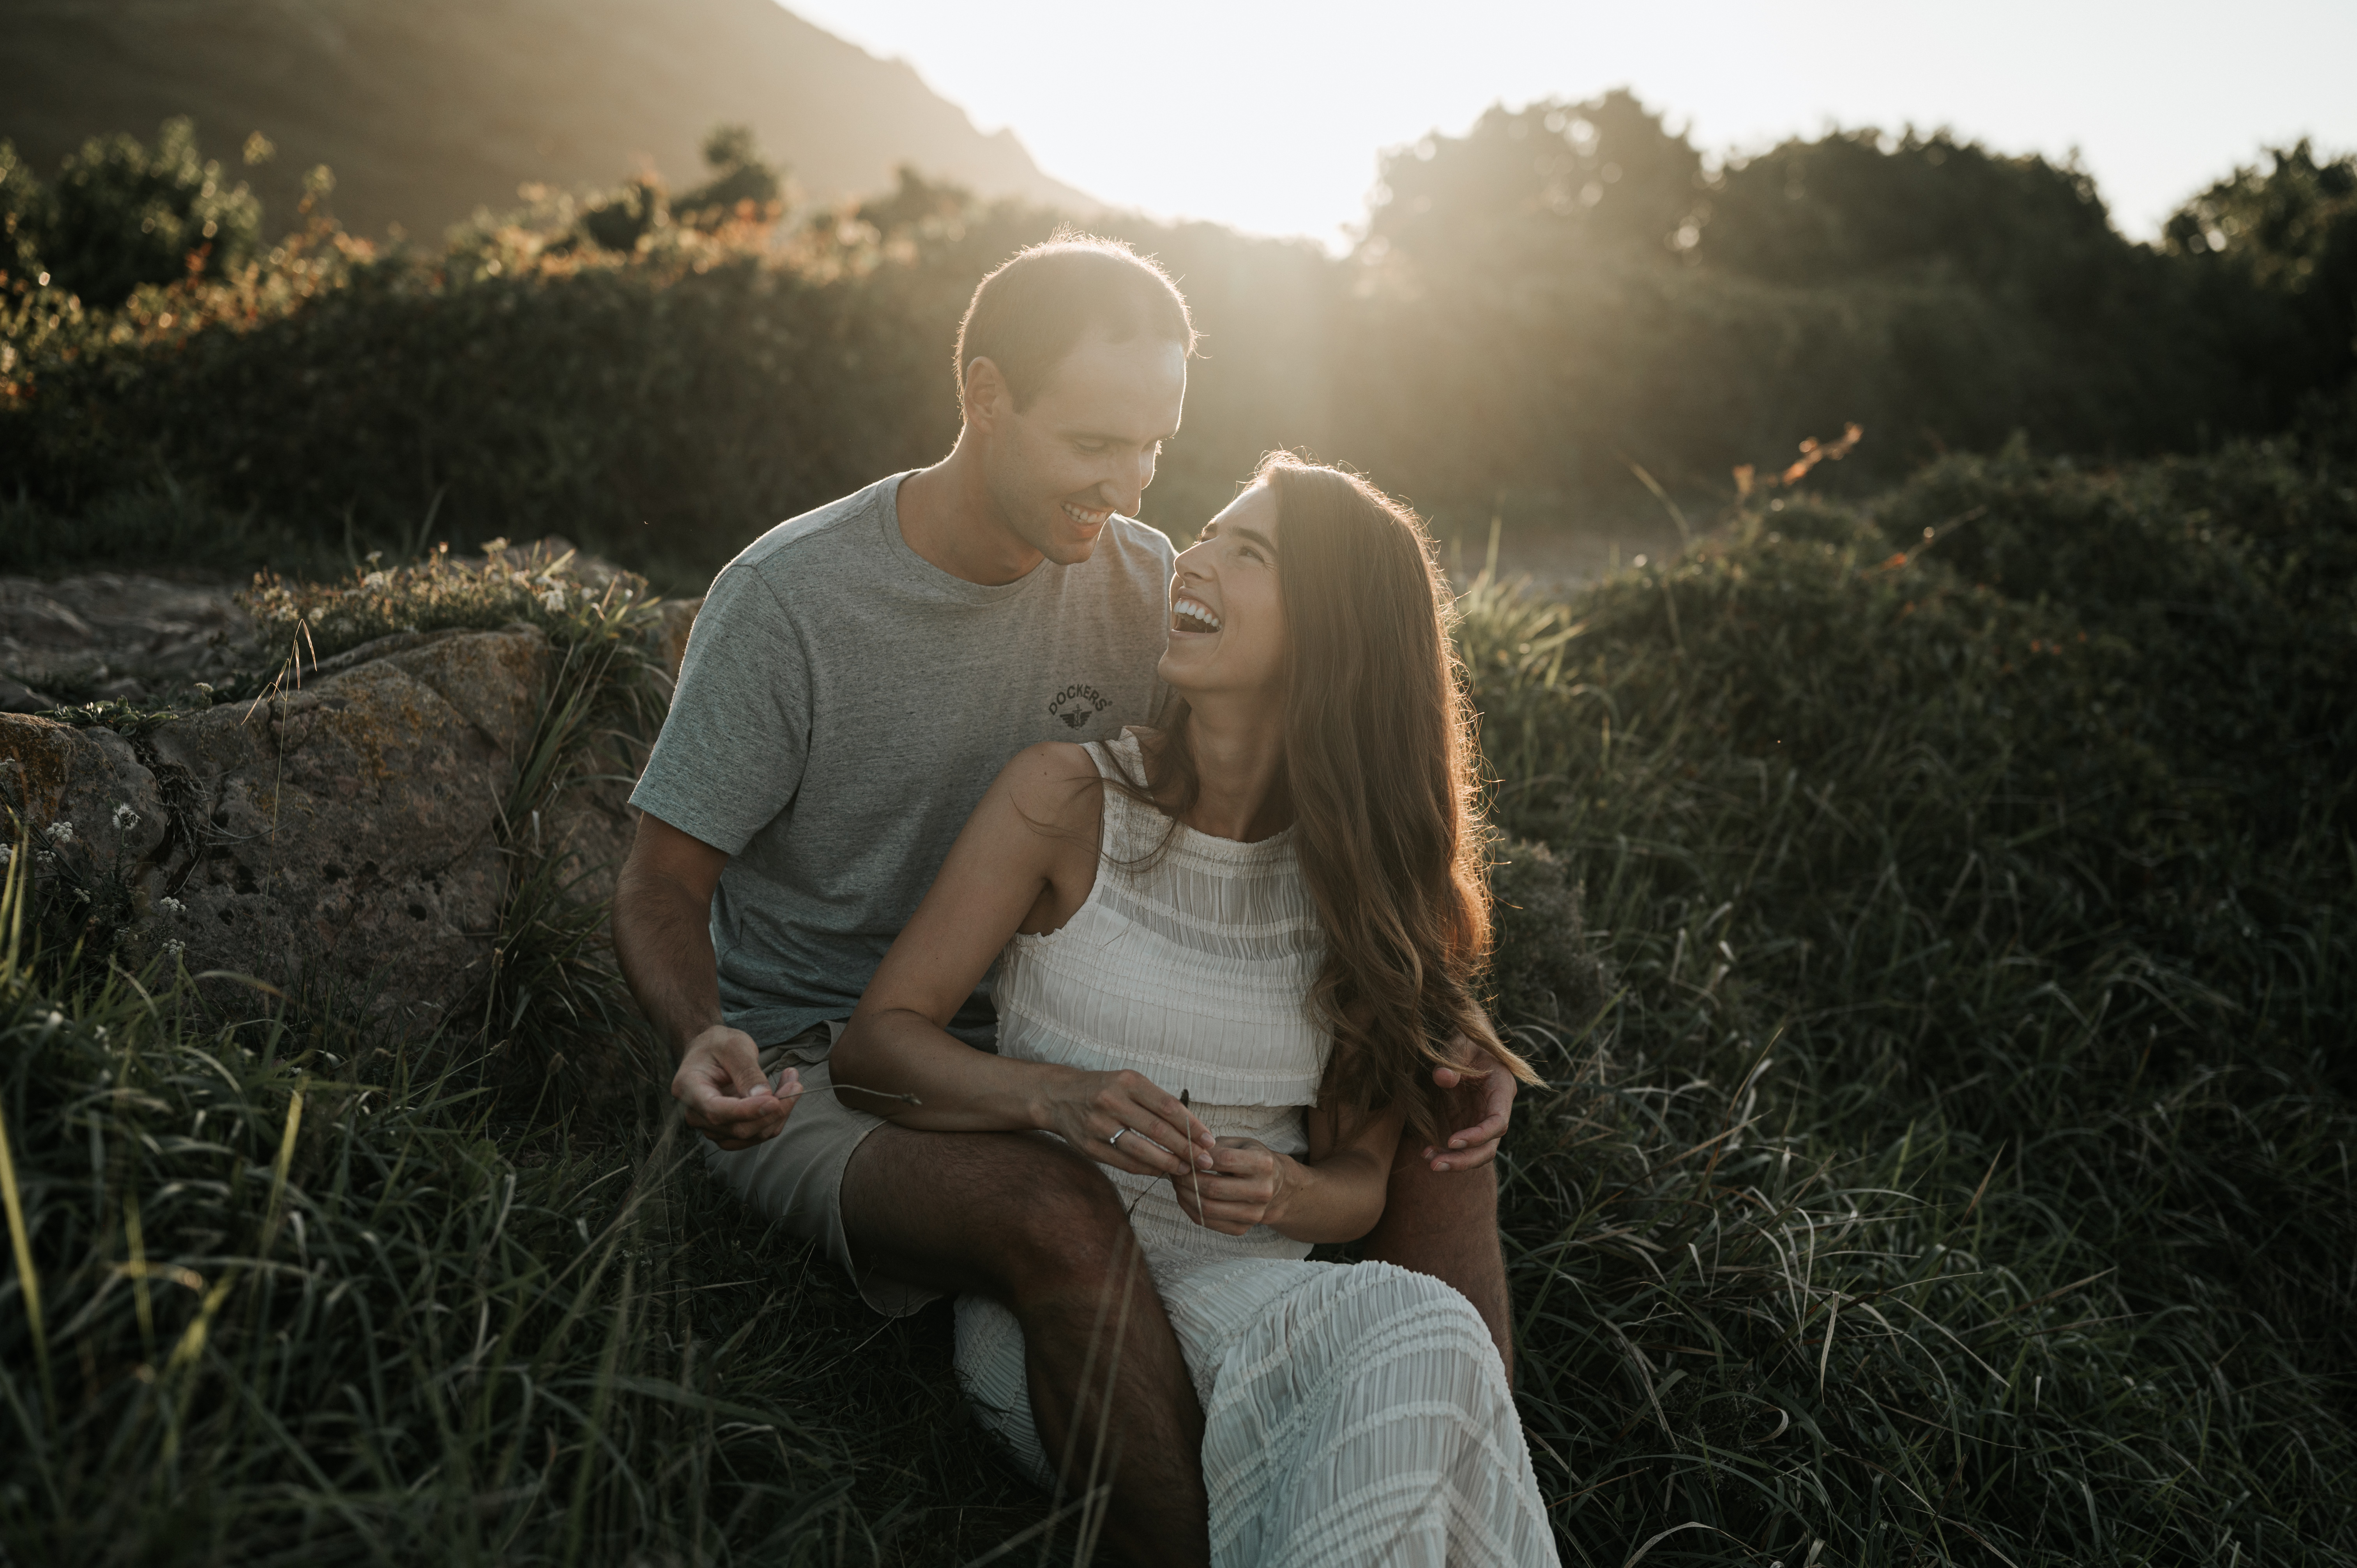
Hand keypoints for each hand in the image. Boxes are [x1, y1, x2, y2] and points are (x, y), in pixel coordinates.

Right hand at [674, 1023, 794, 1149]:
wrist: (710, 1051)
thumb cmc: (718, 1044)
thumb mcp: (734, 1046)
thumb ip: (747, 1072)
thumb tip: (764, 1099)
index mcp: (688, 1088)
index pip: (716, 1111)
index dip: (746, 1111)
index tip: (774, 1101)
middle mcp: (696, 1114)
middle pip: (738, 1128)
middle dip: (773, 1110)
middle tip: (795, 1083)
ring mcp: (711, 1126)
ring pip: (751, 1135)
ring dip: (779, 1114)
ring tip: (792, 1083)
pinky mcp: (728, 1131)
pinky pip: (757, 1134)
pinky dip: (775, 1118)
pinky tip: (784, 1095)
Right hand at [1037, 1068, 1214, 1178]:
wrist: (1059, 1096)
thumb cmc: (1105, 1089)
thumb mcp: (1130, 1082)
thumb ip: (1157, 1102)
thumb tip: (1193, 1129)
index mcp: (1128, 1081)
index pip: (1168, 1106)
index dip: (1192, 1126)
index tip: (1209, 1141)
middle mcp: (1112, 1101)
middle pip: (1157, 1130)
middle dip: (1186, 1149)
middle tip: (1206, 1162)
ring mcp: (1098, 1125)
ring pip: (1141, 1150)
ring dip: (1168, 1163)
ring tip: (1187, 1170)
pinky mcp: (1090, 1146)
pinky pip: (1125, 1162)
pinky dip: (1147, 1169)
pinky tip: (1161, 1171)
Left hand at [1171, 1136, 1295, 1234]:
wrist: (1274, 1187)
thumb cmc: (1252, 1160)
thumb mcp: (1240, 1144)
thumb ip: (1216, 1146)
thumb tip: (1187, 1152)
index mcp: (1263, 1164)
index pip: (1224, 1160)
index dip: (1200, 1157)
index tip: (1185, 1154)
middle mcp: (1262, 1191)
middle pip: (1213, 1187)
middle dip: (1187, 1178)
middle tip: (1175, 1170)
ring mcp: (1253, 1213)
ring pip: (1208, 1208)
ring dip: (1185, 1195)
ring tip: (1177, 1183)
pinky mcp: (1242, 1228)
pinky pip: (1207, 1222)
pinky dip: (1190, 1209)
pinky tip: (1185, 1196)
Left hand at [1423, 1032, 1518, 1172]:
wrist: (1465, 1042)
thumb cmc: (1466, 1038)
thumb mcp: (1460, 1041)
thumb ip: (1452, 1057)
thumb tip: (1443, 1078)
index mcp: (1502, 1088)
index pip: (1497, 1122)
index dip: (1478, 1136)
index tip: (1452, 1141)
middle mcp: (1496, 1109)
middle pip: (1489, 1146)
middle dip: (1465, 1160)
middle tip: (1436, 1166)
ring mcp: (1482, 1119)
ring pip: (1477, 1152)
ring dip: (1455, 1161)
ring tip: (1429, 1162)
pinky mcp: (1468, 1123)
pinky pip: (1461, 1146)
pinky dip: (1446, 1153)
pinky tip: (1426, 1152)